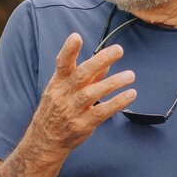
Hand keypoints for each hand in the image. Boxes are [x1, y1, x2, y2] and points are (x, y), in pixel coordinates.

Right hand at [27, 33, 135, 156]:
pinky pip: (102, 112)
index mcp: (58, 82)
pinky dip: (117, 102)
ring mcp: (72, 110)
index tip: (76, 37)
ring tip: (130, 75)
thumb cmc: (56, 110)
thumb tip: (106, 62)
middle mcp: (64, 94)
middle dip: (100, 60)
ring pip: (93, 93)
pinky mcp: (83, 124)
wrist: (45, 140)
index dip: (68, 50)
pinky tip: (130, 94)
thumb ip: (87, 76)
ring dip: (113, 83)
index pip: (62, 63)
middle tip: (119, 50)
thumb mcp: (64, 89)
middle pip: (81, 75)